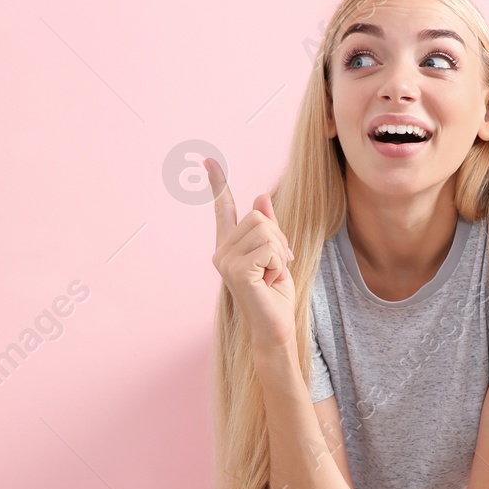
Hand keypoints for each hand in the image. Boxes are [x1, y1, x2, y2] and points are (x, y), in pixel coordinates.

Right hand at [208, 158, 296, 349]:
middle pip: (258, 217)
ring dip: (279, 252)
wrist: (275, 328)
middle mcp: (221, 252)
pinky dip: (278, 264)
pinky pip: (269, 248)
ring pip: (265, 231)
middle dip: (278, 238)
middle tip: (278, 264)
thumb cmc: (275, 295)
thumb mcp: (276, 255)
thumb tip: (260, 196)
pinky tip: (270, 281)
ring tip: (272, 274)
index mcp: (229, 247)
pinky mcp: (236, 271)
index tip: (208, 161)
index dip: (218, 183)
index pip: (224, 209)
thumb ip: (269, 228)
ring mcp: (225, 261)